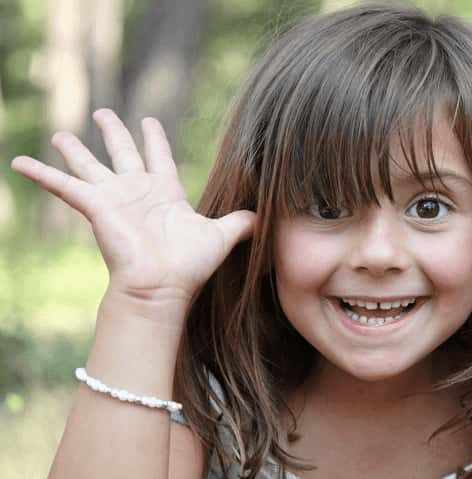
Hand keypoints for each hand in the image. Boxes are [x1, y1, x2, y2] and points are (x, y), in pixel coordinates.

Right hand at [11, 109, 254, 308]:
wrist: (161, 286)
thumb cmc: (189, 265)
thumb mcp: (221, 236)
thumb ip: (239, 222)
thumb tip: (262, 216)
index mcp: (166, 194)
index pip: (159, 158)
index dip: (155, 139)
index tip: (149, 121)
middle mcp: (138, 192)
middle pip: (123, 154)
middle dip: (114, 133)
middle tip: (104, 113)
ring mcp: (115, 198)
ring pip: (91, 165)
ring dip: (75, 150)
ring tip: (61, 133)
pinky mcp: (95, 206)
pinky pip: (63, 185)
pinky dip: (41, 173)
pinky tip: (18, 161)